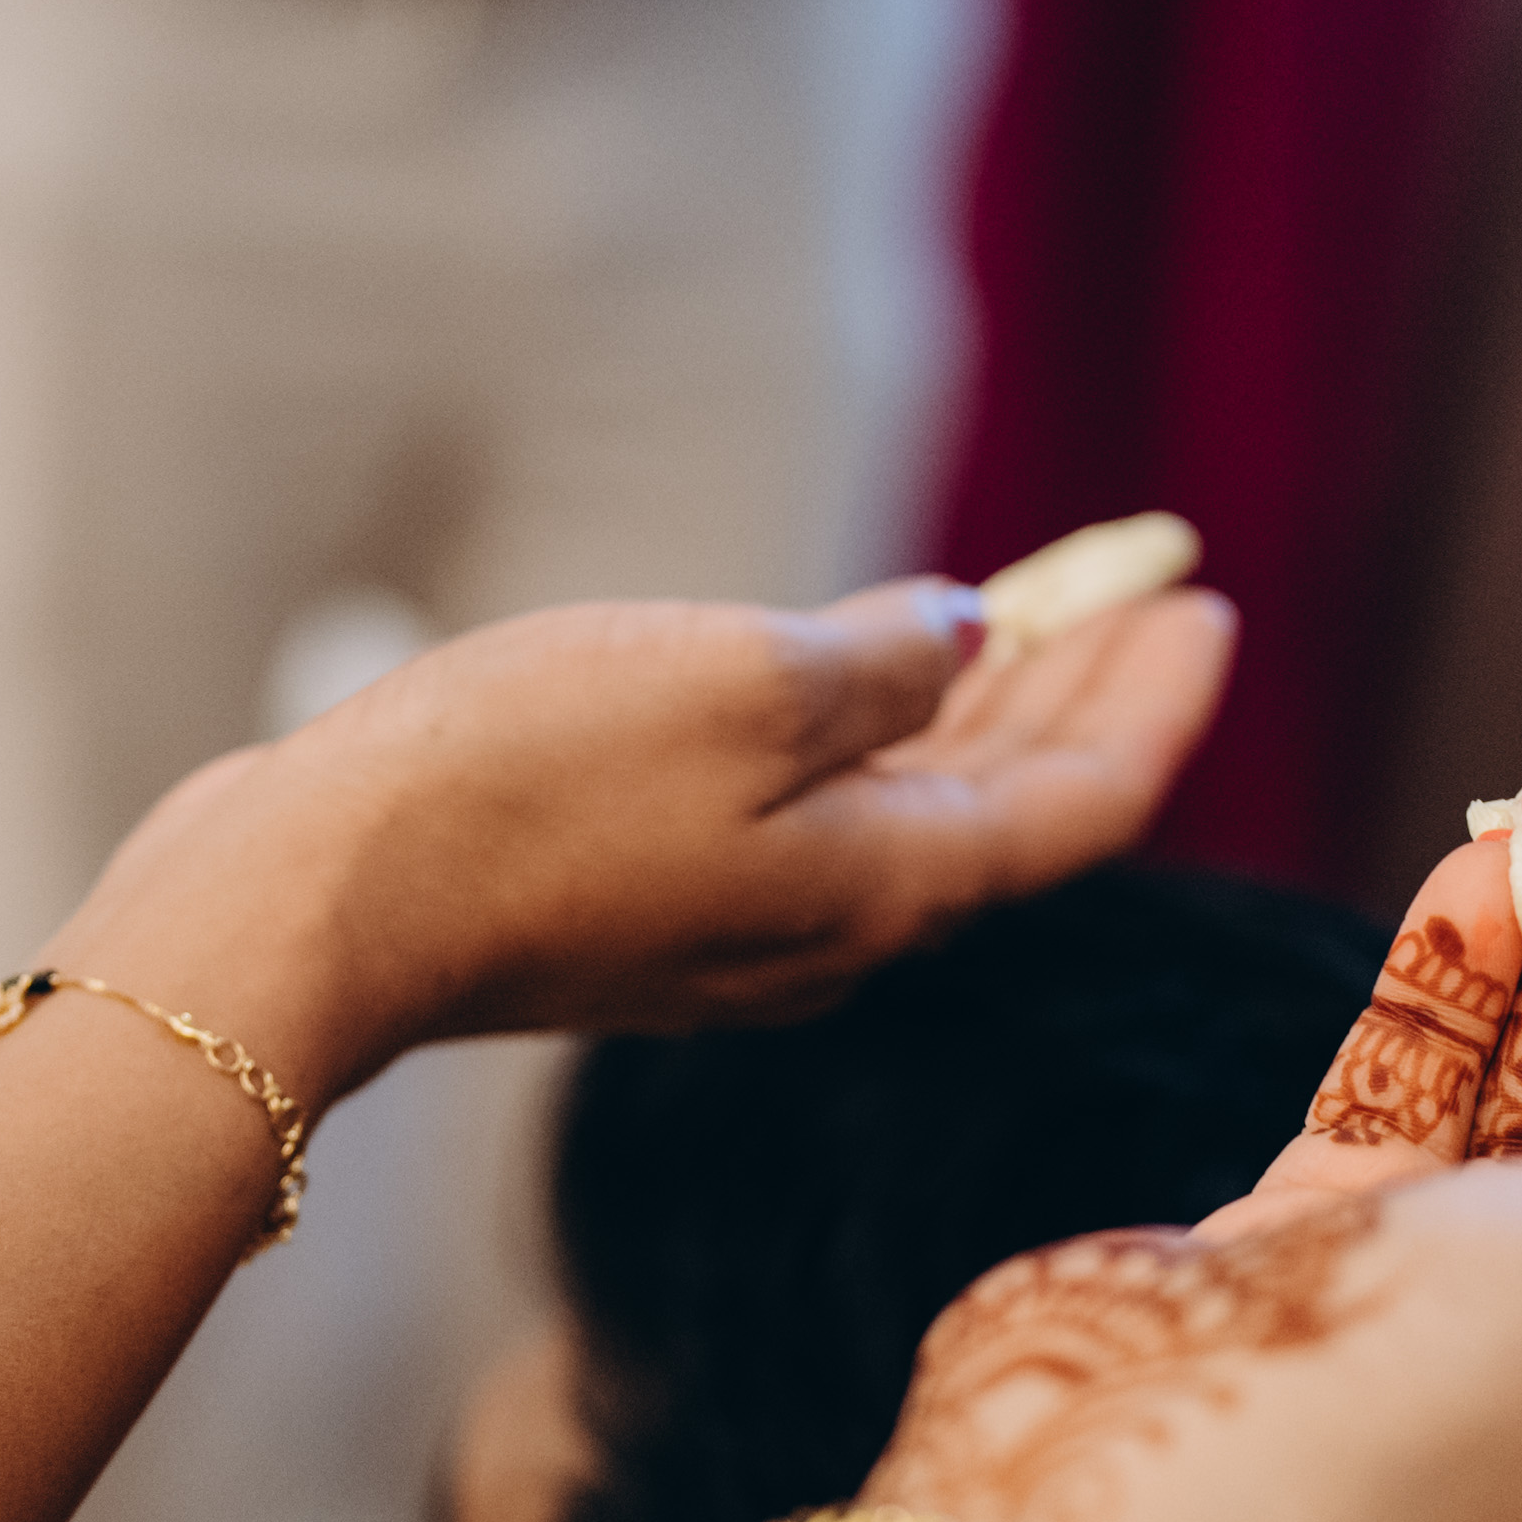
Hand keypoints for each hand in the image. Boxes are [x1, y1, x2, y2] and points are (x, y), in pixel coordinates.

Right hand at [40, 578, 1234, 1107]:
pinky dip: (865, 741)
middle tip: (1147, 593)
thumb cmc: (524, 786)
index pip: (1080, 805)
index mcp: (883, 886)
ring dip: (979, 713)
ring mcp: (725, 924)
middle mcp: (826, 928)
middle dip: (1083, 692)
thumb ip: (878, 665)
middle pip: (1003, 810)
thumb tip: (965, 642)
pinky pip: (801, 813)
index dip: (1152, 699)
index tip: (1206, 598)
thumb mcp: (739, 684)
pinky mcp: (631, 904)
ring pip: (903, 811)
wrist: (315, 903)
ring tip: (1034, 620)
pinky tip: (856, 691)